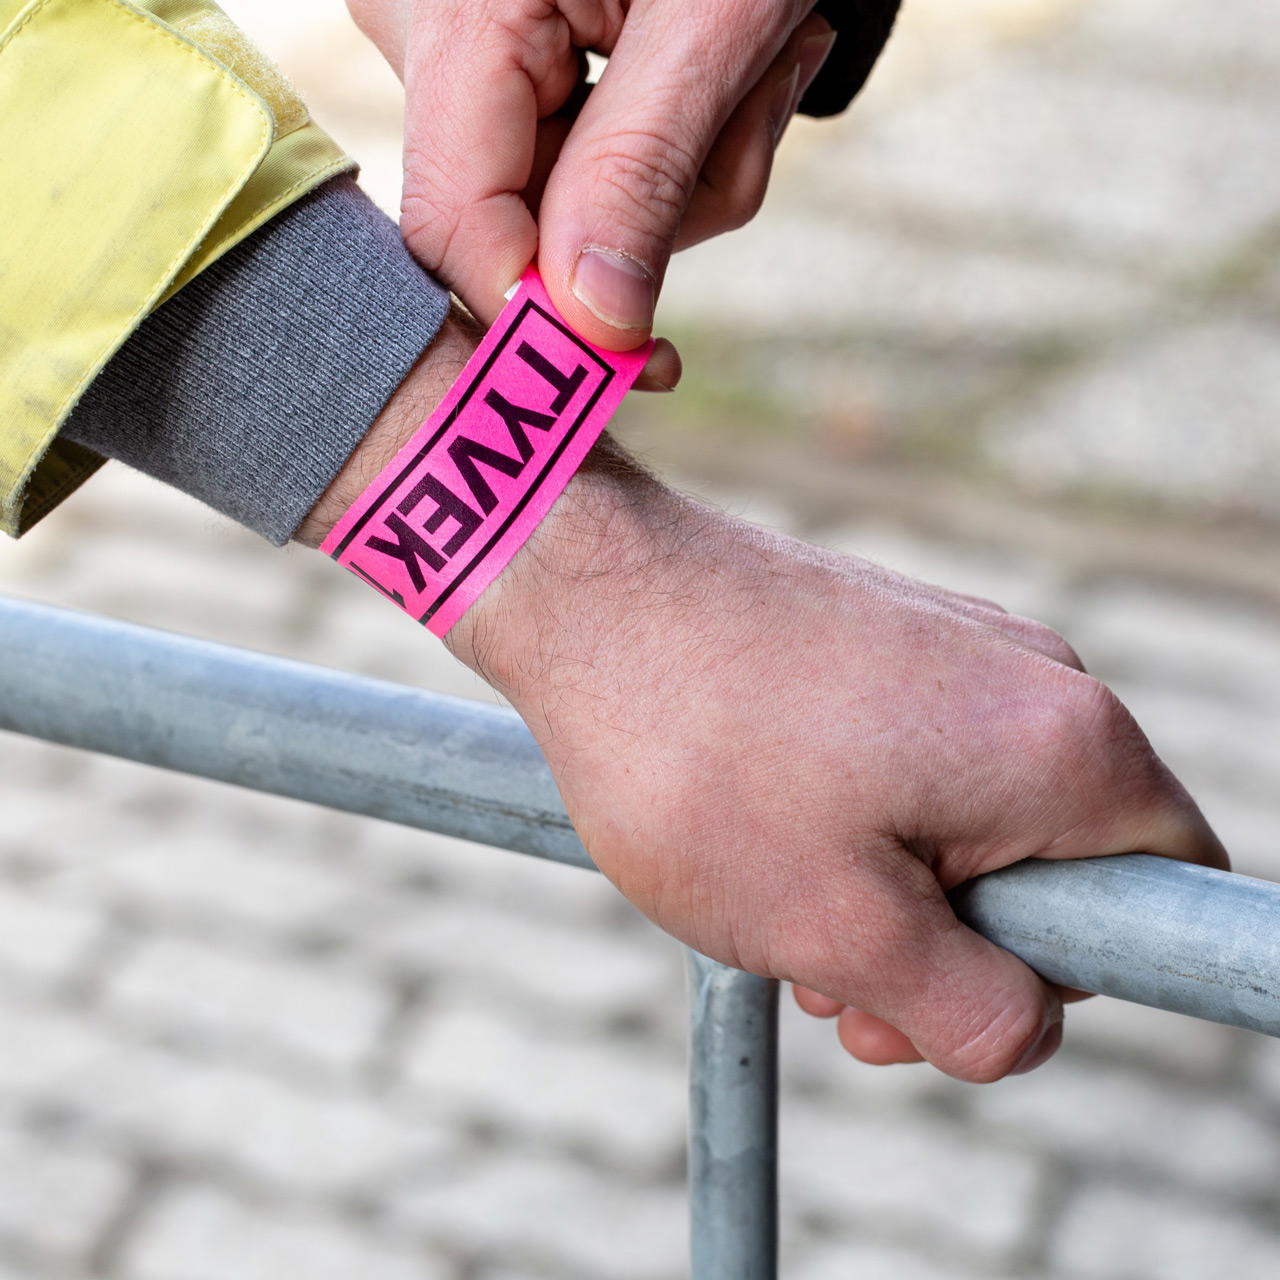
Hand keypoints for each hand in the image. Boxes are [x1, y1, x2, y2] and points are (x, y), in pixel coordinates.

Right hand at [347, 0, 836, 372]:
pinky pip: (584, 173)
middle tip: (758, 105)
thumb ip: (642, 171)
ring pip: (566, 213)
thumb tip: (594, 326)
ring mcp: (462, 56)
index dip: (545, 317)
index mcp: (456, 14)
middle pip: (520, 230)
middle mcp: (427, 36)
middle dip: (659, 214)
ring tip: (762, 63)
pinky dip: (675, 152)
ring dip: (689, 176)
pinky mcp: (507, 73)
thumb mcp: (714, 18)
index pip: (458, 228)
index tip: (648, 366)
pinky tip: (725, 72)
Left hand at [442, 459, 1227, 1081]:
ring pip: (972, 827)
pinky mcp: (891, 643)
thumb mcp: (838, 927)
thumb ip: (971, 1010)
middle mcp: (1036, 682)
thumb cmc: (698, 757)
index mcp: (1067, 746)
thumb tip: (1027, 1027)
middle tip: (832, 979)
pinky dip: (858, 831)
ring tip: (771, 905)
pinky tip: (762, 840)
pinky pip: (917, 769)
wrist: (588, 592)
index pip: (1163, 893)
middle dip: (952, 951)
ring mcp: (960, 652)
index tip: (936, 985)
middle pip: (1057, 870)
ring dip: (889, 898)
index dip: (1066, 974)